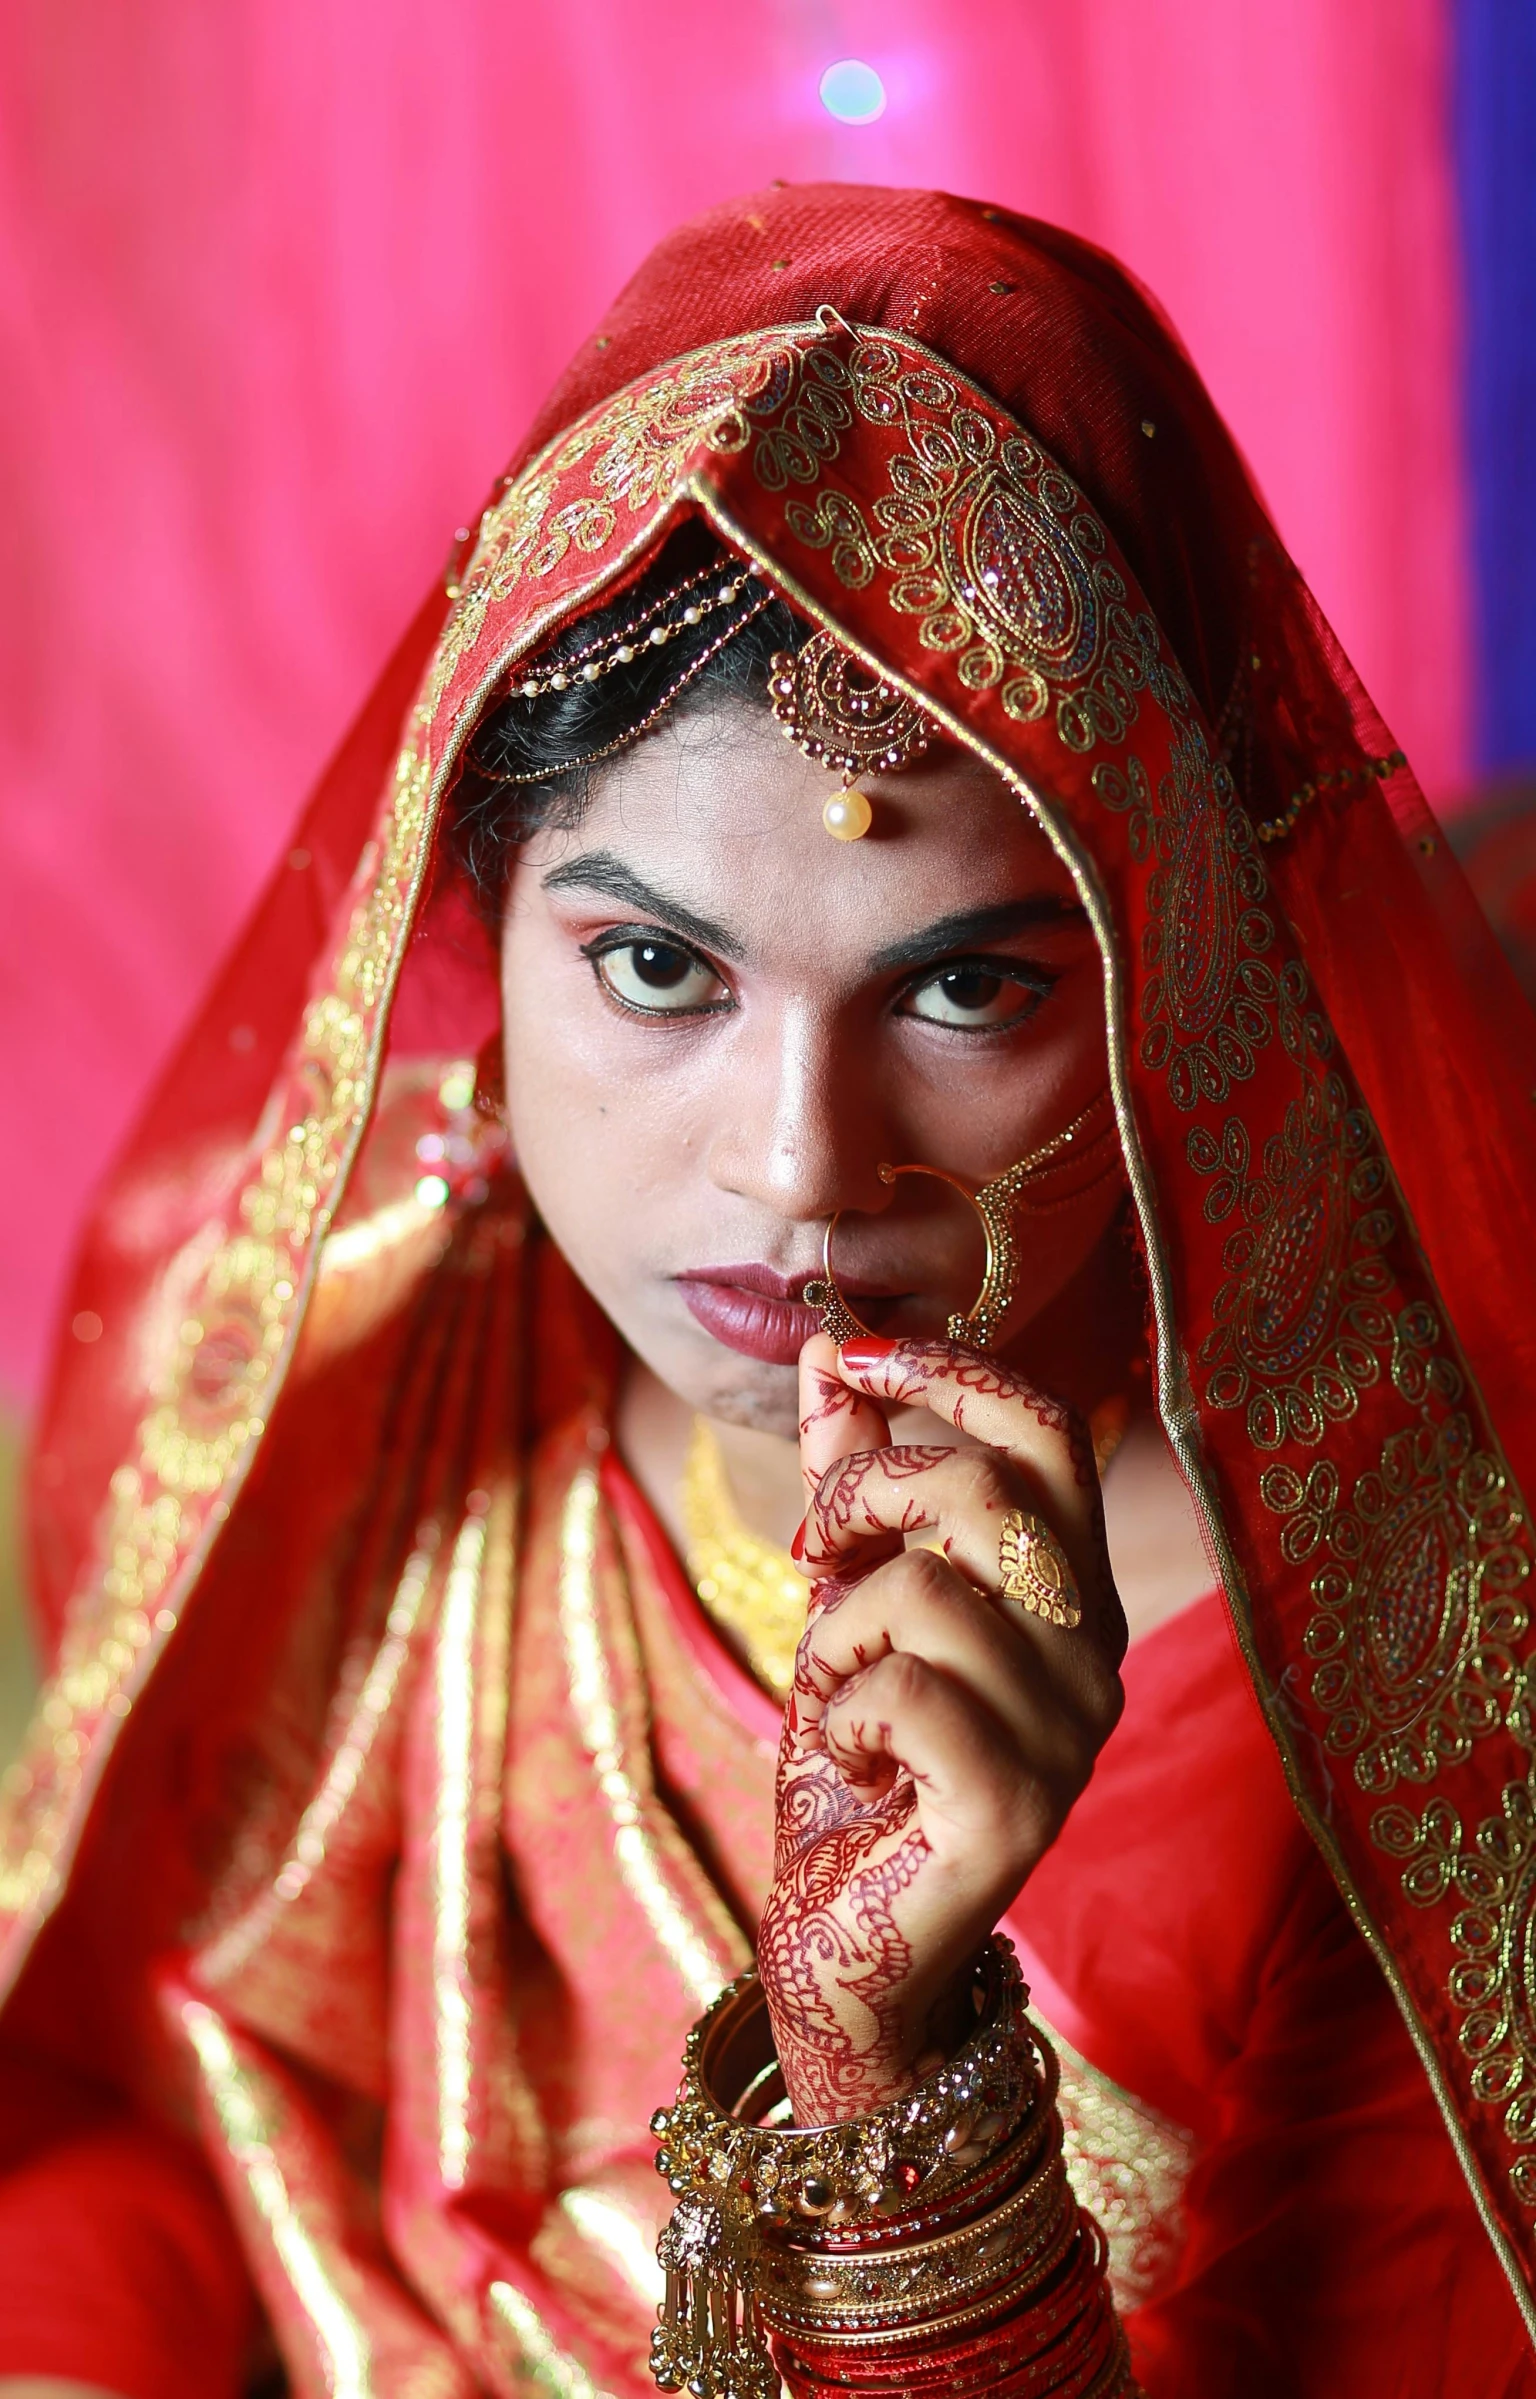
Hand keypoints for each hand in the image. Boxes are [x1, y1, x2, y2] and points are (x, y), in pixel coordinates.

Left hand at [757, 1333, 1125, 2124]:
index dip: (949, 1372)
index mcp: (1068, 1592)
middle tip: (814, 1557)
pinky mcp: (1017, 1805)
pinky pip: (906, 1687)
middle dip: (867, 1494)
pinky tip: (856, 1763)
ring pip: (928, 1588)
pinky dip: (844, 1710)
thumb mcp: (844, 1603)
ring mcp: (1067, 1734)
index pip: (1048, 1428)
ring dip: (839, 1630)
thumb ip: (851, 1483)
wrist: (850, 1947)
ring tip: (839, 1695)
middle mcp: (1093, 1654)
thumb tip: (827, 1352)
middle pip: (991, 1487)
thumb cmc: (857, 1770)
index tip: (850, 1360)